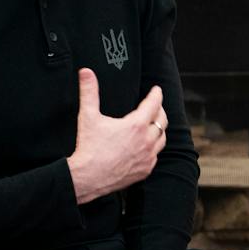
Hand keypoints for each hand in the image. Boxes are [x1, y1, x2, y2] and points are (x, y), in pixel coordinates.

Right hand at [67, 68, 165, 204]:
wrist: (88, 177)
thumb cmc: (89, 147)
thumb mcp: (88, 116)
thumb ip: (89, 92)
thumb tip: (86, 72)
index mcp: (136, 125)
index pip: (154, 104)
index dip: (156, 94)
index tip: (156, 90)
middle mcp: (146, 140)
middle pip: (162, 120)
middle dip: (160, 110)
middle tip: (155, 105)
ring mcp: (148, 157)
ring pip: (162, 139)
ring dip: (159, 129)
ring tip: (154, 124)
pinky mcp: (145, 170)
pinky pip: (156, 155)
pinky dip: (154, 147)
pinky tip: (147, 145)